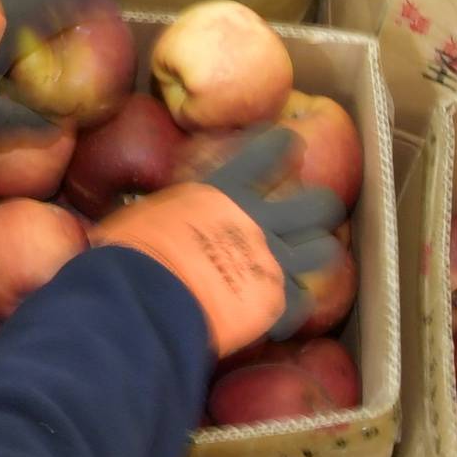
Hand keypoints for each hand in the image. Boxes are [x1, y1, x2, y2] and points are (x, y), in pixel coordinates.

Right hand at [91, 129, 345, 357]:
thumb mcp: (143, 215)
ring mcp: (272, 262)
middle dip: (319, 206)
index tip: (289, 144)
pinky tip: (283, 313)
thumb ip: (160, 211)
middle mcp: (259, 221)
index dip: (283, 146)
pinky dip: (294, 308)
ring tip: (305, 262)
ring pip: (326, 251)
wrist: (143, 300)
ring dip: (316, 255)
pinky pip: (303, 303)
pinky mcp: (275, 305)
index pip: (268, 153)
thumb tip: (135, 211)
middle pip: (319, 204)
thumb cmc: (130, 253)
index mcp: (224, 192)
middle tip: (308, 213)